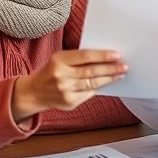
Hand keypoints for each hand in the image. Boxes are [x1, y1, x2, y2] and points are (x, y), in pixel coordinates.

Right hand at [12, 50, 127, 121]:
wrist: (35, 92)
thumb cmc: (52, 71)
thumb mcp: (60, 59)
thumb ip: (78, 58)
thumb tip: (104, 58)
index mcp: (59, 60)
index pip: (85, 56)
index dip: (102, 56)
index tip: (116, 55)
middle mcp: (61, 76)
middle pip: (91, 71)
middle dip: (110, 69)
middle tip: (123, 66)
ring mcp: (65, 91)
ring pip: (92, 84)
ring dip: (109, 79)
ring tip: (120, 74)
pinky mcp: (69, 102)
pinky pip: (89, 93)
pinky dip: (99, 87)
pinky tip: (107, 83)